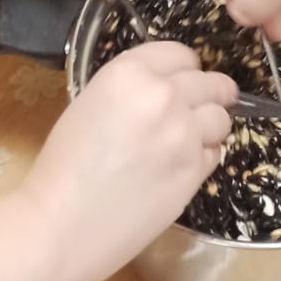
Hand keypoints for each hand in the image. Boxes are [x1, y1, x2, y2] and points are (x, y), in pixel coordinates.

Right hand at [15, 42, 236, 280]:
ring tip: (187, 142)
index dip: (183, 68)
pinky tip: (180, 168)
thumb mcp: (91, 103)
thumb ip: (134, 88)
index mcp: (130, 72)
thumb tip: (168, 88)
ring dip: (209, 127)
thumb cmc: (62, 168)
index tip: (183, 81)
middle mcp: (164, 95)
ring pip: (221, 117)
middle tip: (198, 109)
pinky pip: (215, 153)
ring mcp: (184, 133)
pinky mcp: (194, 171)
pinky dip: (204, 157)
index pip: (181, 53)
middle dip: (208, 94)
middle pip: (211, 82)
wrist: (59, 228)